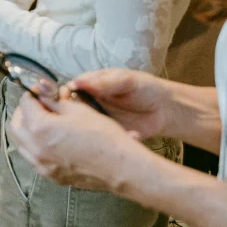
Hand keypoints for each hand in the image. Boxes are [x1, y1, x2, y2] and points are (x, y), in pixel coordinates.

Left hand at [7, 92, 150, 190]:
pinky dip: (35, 145)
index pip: (25, 104)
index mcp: (40, 129)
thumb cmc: (103, 136)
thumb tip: (44, 95)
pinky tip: (50, 139)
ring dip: (27, 129)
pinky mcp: (51, 176)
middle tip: (38, 103)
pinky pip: (34, 158)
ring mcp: (42, 165)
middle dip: (24, 111)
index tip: (42, 89)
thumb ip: (54, 101)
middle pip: (16, 125)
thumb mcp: (77, 110)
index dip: (33, 92)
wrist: (120, 167)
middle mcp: (35, 149)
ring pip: (21, 143)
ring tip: (44, 120)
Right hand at [60, 68, 174, 141]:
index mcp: (88, 88)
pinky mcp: (107, 139)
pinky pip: (101, 144)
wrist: (165, 109)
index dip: (60, 100)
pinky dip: (108, 145)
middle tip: (85, 123)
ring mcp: (96, 124)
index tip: (64, 105)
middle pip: (68, 115)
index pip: (65, 94)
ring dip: (87, 136)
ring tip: (103, 135)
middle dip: (71, 121)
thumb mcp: (125, 80)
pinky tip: (126, 138)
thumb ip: (103, 82)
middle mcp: (87, 107)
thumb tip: (76, 82)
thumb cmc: (144, 88)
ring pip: (82, 132)